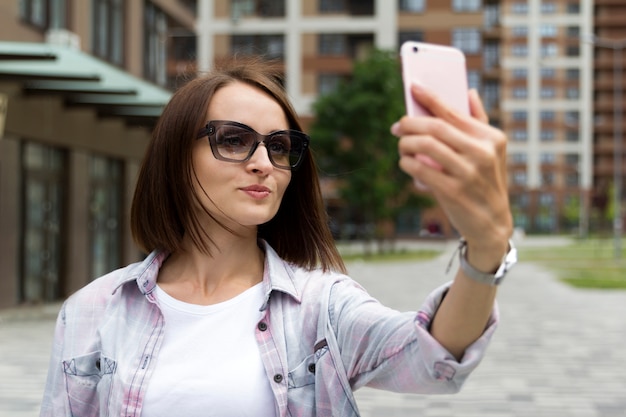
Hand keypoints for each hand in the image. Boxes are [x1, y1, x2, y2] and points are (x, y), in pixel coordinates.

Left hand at [391, 83, 512, 263]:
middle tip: (398, 126)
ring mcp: (468, 173)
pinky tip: (405, 162)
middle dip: (411, 123)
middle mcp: (482, 153)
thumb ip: (479, 122)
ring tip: (401, 145)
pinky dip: (407, 163)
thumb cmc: (486, 181)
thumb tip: (469, 92)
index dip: (430, 97)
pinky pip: (420, 169)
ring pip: (426, 145)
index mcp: (491, 138)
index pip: (454, 111)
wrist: (492, 223)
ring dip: (406, 143)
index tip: (412, 86)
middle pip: (436, 127)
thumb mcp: (492, 152)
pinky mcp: (453, 191)